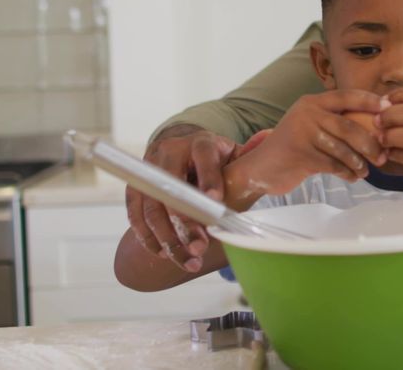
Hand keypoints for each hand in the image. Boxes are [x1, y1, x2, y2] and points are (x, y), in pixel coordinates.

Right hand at [127, 125, 237, 271]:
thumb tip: (267, 170)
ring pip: (152, 206)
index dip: (209, 178)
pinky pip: (135, 215)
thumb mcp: (232, 156)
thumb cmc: (215, 159)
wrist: (183, 149)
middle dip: (185, 221)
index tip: (215, 200)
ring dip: (168, 238)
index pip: (204, 157)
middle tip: (200, 246)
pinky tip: (163, 254)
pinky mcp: (135, 186)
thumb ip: (248, 164)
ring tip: (187, 260)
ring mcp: (148, 168)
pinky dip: (148, 237)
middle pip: (172, 187)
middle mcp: (170, 151)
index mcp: (200, 142)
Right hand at [226, 89, 387, 196]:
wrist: (262, 168)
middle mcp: (307, 113)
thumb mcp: (311, 126)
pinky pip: (333, 164)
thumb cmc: (294, 148)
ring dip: (358, 162)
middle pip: (348, 126)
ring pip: (342, 148)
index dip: (369, 101)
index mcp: (312, 102)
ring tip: (365, 170)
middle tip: (382, 156)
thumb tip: (375, 125)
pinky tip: (351, 177)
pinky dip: (346, 172)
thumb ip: (334, 121)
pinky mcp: (300, 154)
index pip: (346, 96)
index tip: (388, 108)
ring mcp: (302, 133)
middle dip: (370, 143)